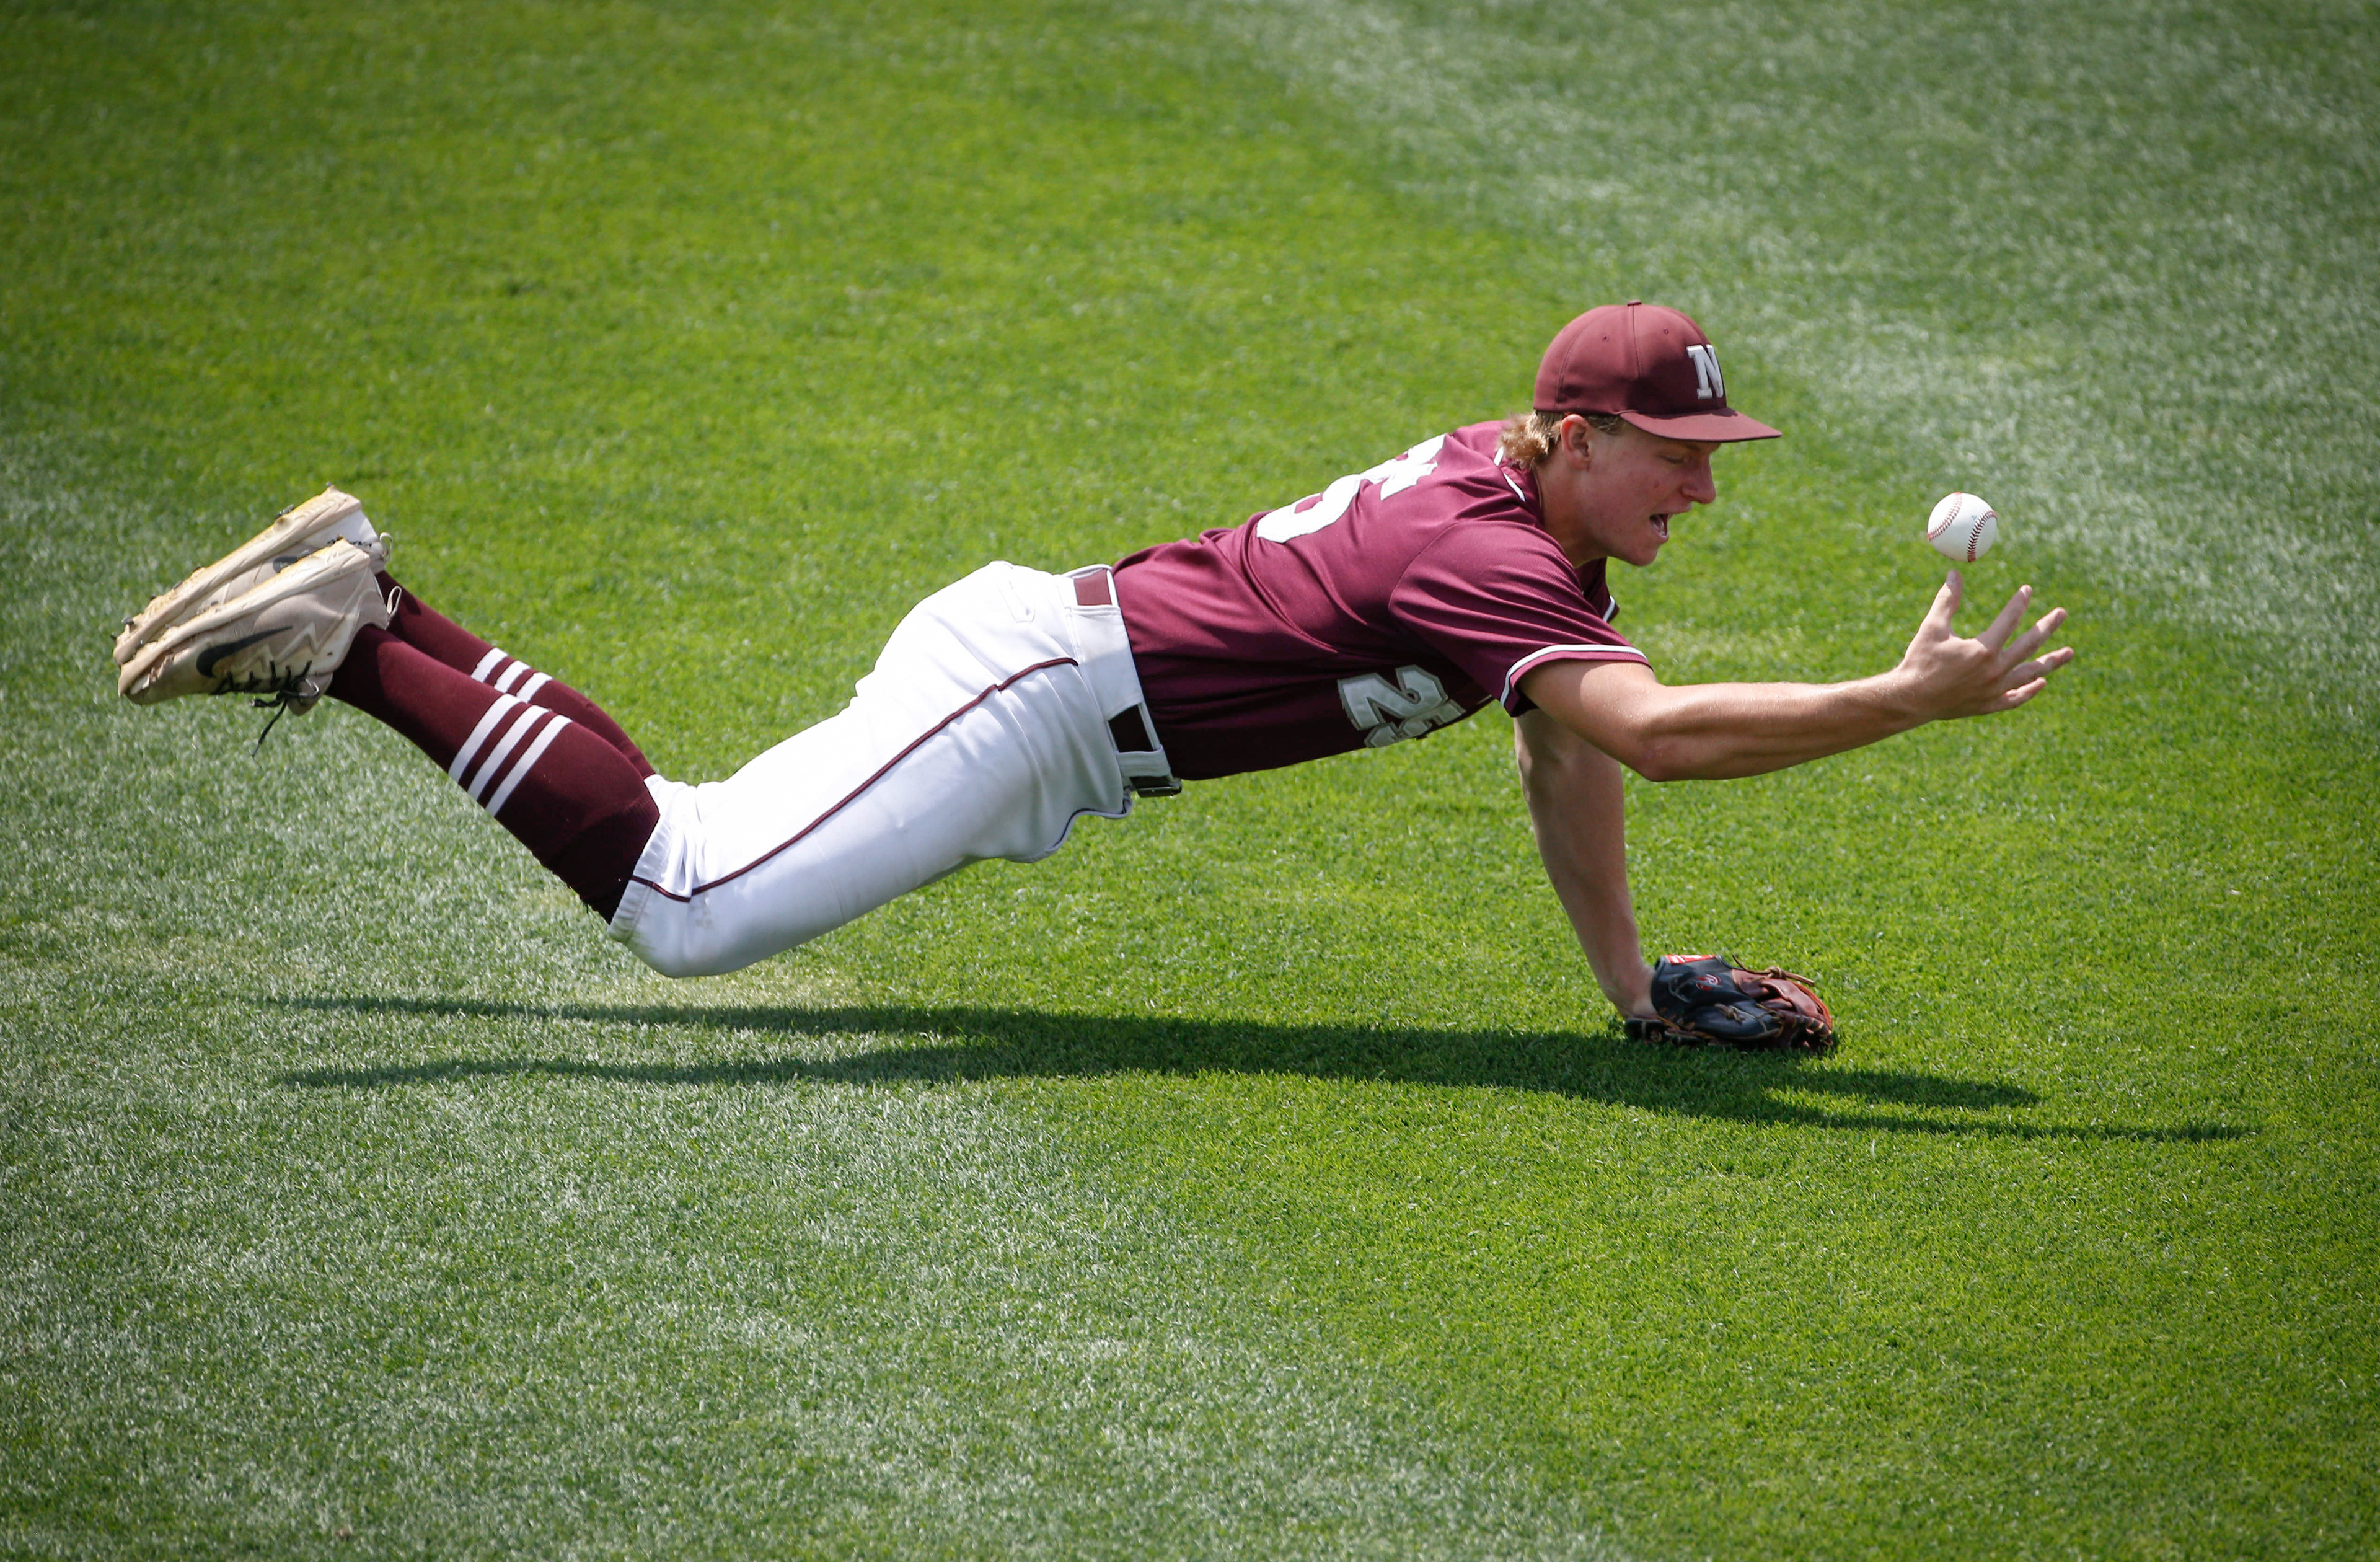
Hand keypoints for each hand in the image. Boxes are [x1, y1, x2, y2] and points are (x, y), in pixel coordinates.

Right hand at [1893, 571, 2074, 721]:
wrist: (1909, 700)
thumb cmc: (1919, 661)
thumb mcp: (1932, 628)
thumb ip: (1947, 601)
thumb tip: (1955, 574)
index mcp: (1983, 649)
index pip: (2009, 620)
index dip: (2019, 602)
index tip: (2027, 590)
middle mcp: (1994, 670)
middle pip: (2029, 645)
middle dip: (2047, 627)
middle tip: (2061, 613)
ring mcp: (1994, 690)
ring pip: (2030, 673)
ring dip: (2051, 662)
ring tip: (2069, 652)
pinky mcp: (1988, 705)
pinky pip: (2015, 698)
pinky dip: (2029, 690)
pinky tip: (2041, 682)